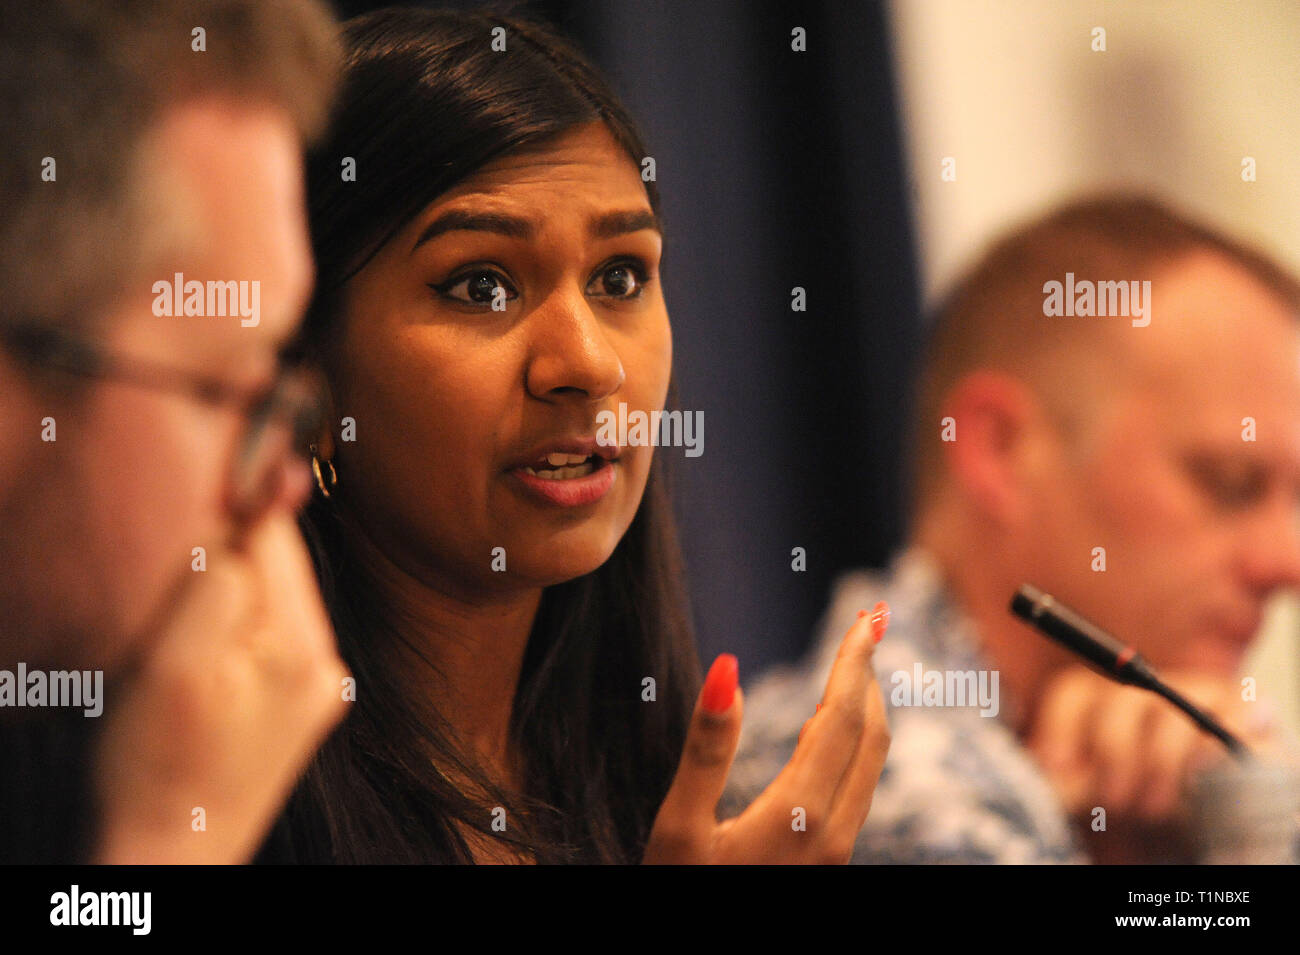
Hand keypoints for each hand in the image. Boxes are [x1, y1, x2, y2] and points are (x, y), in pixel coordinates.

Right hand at [91, 512, 348, 862]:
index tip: (185, 543)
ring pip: (267, 600)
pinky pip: (266, 638)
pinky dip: (231, 641)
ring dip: (224, 607)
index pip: (274, 536)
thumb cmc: (155, 770)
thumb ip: (217, 577)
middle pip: (275, 565)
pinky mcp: (301, 703)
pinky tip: (204, 684)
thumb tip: (264, 489)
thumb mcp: (170, 663)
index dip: (226, 520)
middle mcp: (328, 661)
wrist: (170, 861)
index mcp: (304, 646)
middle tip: (174, 630)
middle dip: (222, 573)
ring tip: (187, 665)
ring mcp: (319, 686)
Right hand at [644, 604, 890, 863]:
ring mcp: (835, 854)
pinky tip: (824, 733)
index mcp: (799, 813)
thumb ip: (706, 751)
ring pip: (867, 767)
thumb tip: (726, 671)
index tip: (865, 617)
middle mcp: (832, 833)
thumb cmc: (681, 896)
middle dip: (866, 675)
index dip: (854, 660)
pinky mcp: (827, 866)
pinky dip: (851, 745)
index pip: (842, 717)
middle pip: (869, 737)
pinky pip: (854, 791)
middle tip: (866, 625)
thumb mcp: (678, 829)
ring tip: (852, 667)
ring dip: (864, 709)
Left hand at [1028, 667, 1280, 824]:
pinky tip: (1202, 780)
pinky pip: (1229, 722)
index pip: (1073, 691)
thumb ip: (1068, 780)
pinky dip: (1213, 754)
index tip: (1055, 767)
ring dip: (1159, 763)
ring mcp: (1197, 691)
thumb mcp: (1098, 789)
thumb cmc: (1142, 794)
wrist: (1216, 808)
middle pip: (1119, 700)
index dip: (1059, 726)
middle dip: (1112, 753)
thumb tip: (1041, 773)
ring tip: (1155, 808)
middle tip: (1114, 801)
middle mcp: (1145, 686)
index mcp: (1103, 697)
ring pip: (1169, 713)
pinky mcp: (1245, 710)